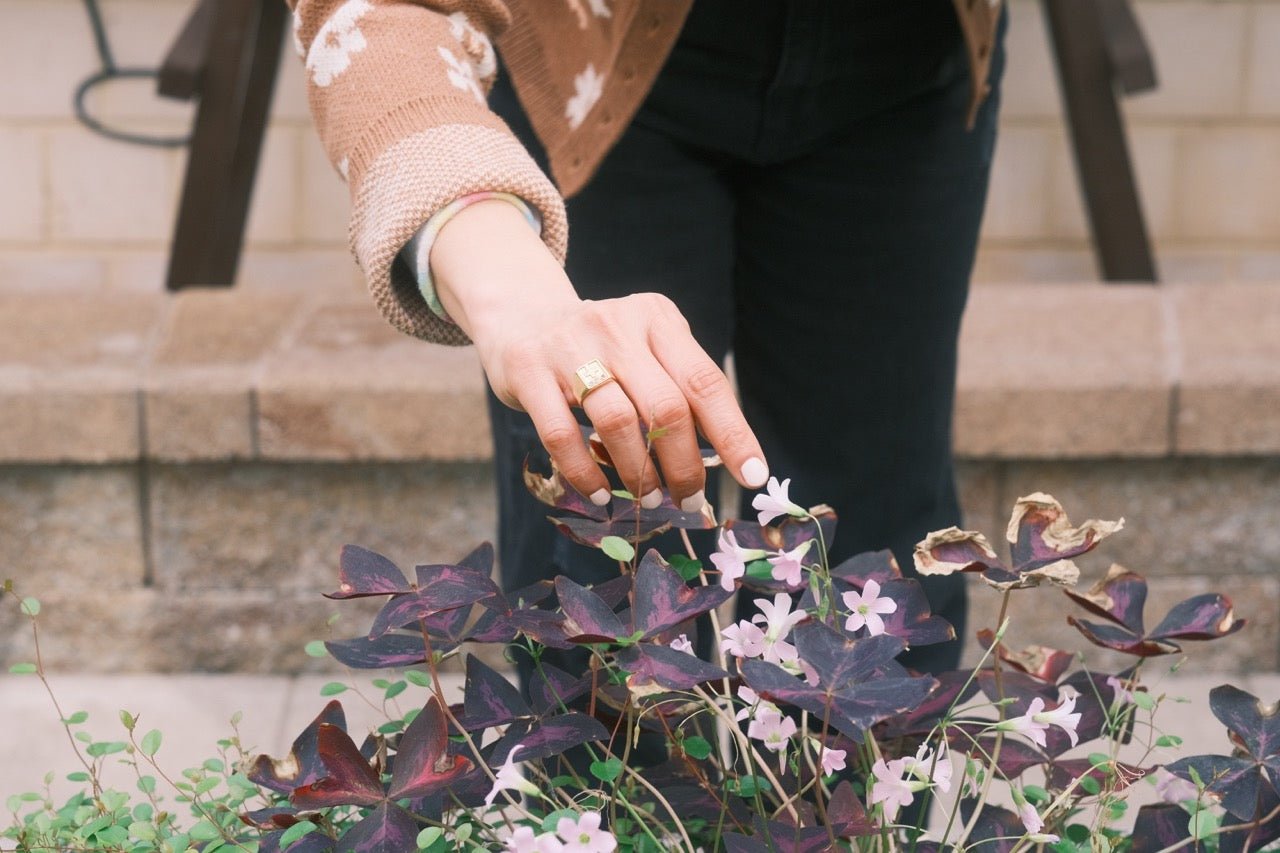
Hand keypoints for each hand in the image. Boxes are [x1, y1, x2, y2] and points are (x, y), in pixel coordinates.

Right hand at [430, 200, 768, 511]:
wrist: (522, 315)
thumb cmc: (601, 350)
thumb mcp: (646, 350)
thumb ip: (678, 390)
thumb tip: (721, 459)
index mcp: (658, 319)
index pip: (705, 381)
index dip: (733, 433)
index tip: (753, 476)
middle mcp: (617, 325)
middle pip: (666, 406)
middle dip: (684, 464)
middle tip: (690, 500)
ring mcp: (569, 345)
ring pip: (617, 421)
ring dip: (639, 472)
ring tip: (649, 499)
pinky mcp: (528, 370)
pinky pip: (561, 434)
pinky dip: (585, 473)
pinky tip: (600, 495)